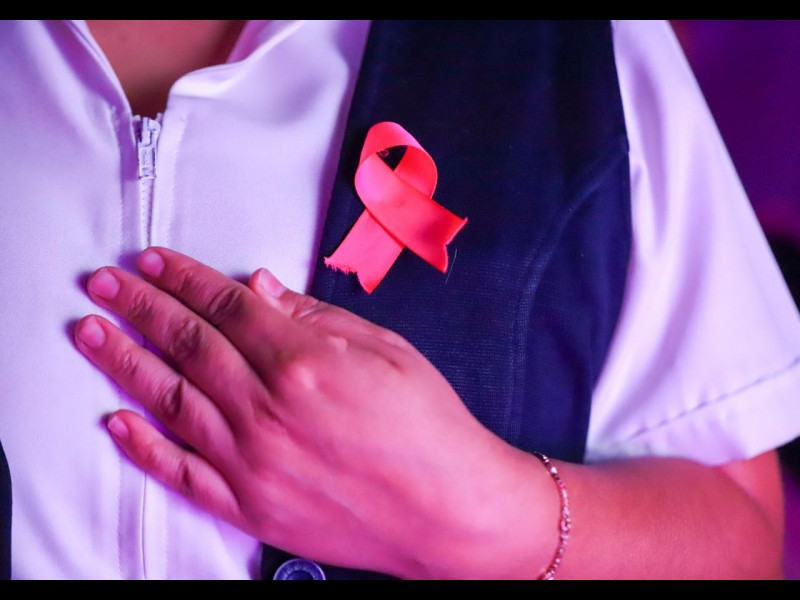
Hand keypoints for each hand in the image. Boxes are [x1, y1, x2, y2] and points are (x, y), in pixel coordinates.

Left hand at [73, 247, 545, 577]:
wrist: (448, 511)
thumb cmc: (428, 429)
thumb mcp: (386, 351)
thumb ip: (315, 316)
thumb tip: (261, 288)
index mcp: (304, 362)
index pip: (225, 306)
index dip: (183, 278)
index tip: (154, 261)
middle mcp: (268, 409)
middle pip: (187, 343)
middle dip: (140, 305)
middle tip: (106, 283)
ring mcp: (253, 461)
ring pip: (170, 398)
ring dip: (124, 360)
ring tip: (91, 332)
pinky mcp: (251, 506)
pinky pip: (182, 472)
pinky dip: (144, 446)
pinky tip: (116, 420)